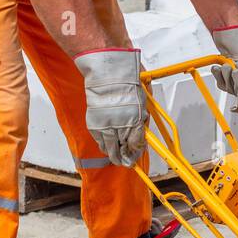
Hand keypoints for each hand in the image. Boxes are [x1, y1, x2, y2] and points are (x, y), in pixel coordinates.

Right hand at [74, 49, 146, 166]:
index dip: (136, 152)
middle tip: (126, 163)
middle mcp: (121, 125)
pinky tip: (106, 145)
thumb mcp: (143, 102)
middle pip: (123, 149)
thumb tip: (142, 133)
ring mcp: (107, 125)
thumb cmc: (127, 83)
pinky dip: (103, 144)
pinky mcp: (95, 123)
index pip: (137, 144)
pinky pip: (99, 140)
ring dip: (113, 154)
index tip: (135, 155)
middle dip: (125, 158)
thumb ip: (142, 119)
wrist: (107, 74)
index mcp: (136, 120)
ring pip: (110, 148)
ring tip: (116, 157)